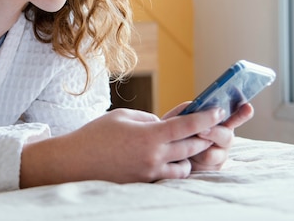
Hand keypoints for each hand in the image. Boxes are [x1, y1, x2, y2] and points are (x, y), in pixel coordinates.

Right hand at [19, 106, 226, 187]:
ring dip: (189, 156)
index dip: (206, 117)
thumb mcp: (123, 116)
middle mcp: (154, 157)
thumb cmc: (96, 134)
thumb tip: (164, 125)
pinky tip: (170, 160)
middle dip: (203, 137)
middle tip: (209, 127)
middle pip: (192, 148)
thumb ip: (148, 119)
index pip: (187, 126)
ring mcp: (150, 173)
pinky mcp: (143, 183)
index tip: (219, 110)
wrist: (75, 162)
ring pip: (184, 167)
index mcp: (150, 136)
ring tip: (187, 145)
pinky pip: (168, 177)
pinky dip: (174, 168)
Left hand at [163, 102, 254, 171]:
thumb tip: (196, 106)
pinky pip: (204, 167)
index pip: (234, 117)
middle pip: (226, 136)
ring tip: (184, 147)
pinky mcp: (212, 170)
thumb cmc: (174, 134)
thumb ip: (188, 111)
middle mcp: (223, 139)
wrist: (166, 155)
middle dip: (213, 133)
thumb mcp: (177, 119)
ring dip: (197, 150)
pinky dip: (193, 162)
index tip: (248, 107)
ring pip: (213, 154)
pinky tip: (187, 159)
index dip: (242, 113)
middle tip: (200, 131)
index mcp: (218, 123)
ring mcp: (220, 156)